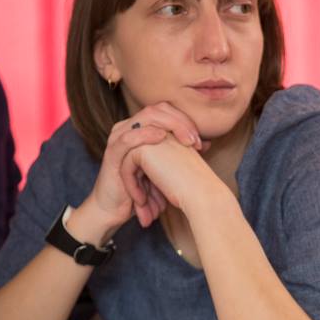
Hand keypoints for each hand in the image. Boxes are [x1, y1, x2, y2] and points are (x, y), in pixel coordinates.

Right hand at [84, 103, 203, 231]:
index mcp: (140, 129)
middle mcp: (129, 128)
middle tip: (196, 141)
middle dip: (180, 122)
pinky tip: (161, 137)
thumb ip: (182, 153)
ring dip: (170, 127)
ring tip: (187, 142)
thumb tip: (207, 143)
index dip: (185, 121)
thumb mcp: (166, 168)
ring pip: (145, 118)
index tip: (200, 141)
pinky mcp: (112, 153)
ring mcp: (118, 138)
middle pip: (157, 110)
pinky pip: (128, 137)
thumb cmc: (143, 190)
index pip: (166, 110)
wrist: (117, 210)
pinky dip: (146, 135)